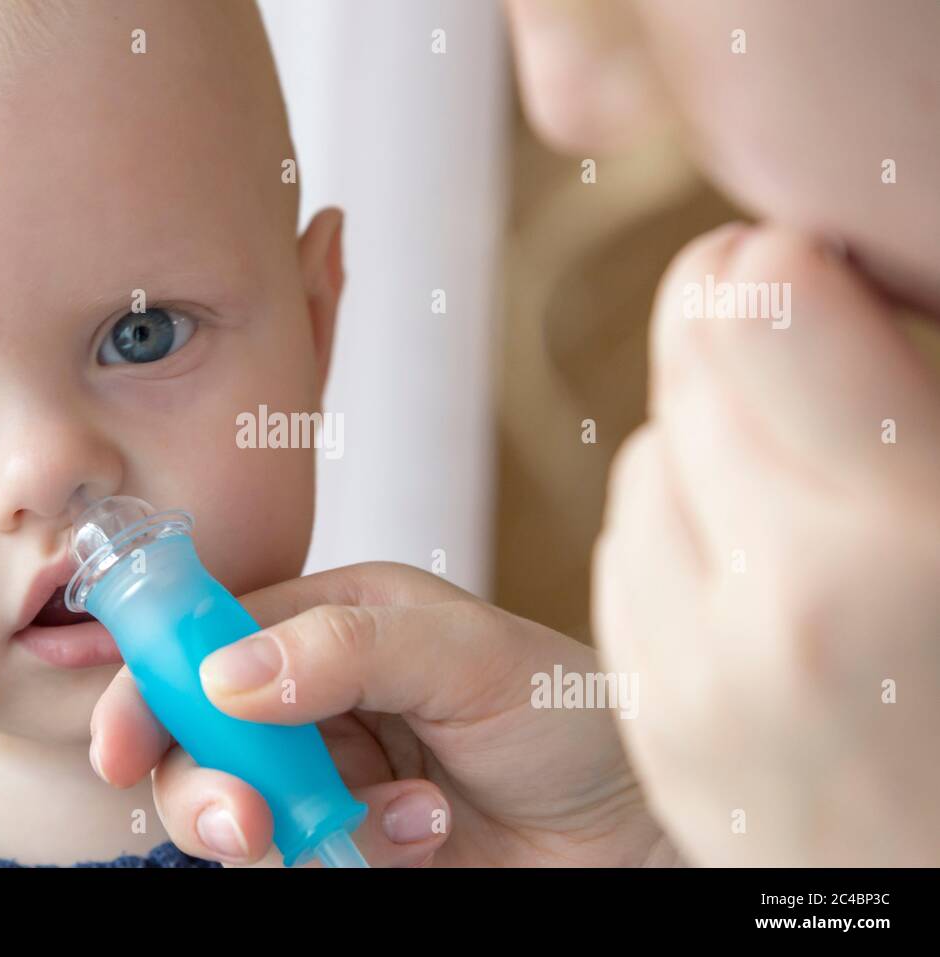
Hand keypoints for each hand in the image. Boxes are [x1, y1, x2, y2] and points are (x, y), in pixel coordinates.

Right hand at [90, 560, 677, 866]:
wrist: (634, 825)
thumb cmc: (570, 713)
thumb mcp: (469, 653)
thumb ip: (347, 647)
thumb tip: (223, 675)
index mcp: (329, 622)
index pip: (206, 640)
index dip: (152, 683)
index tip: (122, 741)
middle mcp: (313, 698)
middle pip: (196, 739)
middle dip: (202, 784)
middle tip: (243, 822)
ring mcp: (326, 777)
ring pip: (235, 812)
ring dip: (294, 831)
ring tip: (396, 823)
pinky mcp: (346, 846)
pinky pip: (295, 865)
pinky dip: (351, 859)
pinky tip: (423, 835)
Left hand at [596, 222, 939, 864]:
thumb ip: (915, 388)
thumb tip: (830, 265)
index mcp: (903, 540)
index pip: (753, 300)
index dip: (788, 262)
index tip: (825, 274)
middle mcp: (775, 608)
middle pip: (686, 365)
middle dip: (746, 340)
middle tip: (822, 369)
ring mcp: (694, 673)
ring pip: (647, 458)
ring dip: (713, 448)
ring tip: (812, 504)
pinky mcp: (654, 716)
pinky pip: (627, 554)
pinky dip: (681, 538)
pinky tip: (765, 578)